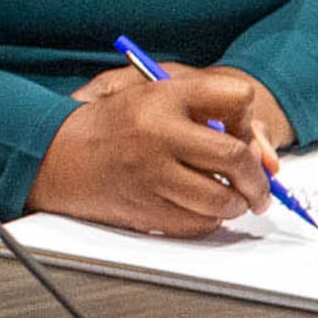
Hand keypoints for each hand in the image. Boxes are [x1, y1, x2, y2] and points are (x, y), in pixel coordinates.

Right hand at [30, 70, 284, 236]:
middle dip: (257, 179)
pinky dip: (209, 219)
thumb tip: (258, 149)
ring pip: (222, 198)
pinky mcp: (145, 208)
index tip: (240, 134)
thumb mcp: (152, 93)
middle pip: (235, 157)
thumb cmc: (111, 123)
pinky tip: (201, 208)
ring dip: (237, 203)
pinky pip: (199, 223)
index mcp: (162, 97)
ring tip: (234, 199)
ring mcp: (151, 175)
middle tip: (261, 188)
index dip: (247, 119)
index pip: (236, 98)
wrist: (56, 154)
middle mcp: (158, 134)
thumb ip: (204, 105)